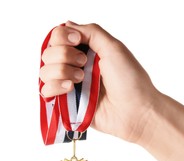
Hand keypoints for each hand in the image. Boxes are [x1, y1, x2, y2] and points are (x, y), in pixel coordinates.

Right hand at [39, 21, 159, 142]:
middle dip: (63, 55)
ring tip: (81, 80)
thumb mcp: (114, 48)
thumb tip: (68, 25)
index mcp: (88, 52)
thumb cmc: (130, 80)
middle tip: (84, 64)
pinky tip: (70, 89)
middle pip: (49, 53)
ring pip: (45, 71)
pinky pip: (46, 91)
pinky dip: (54, 87)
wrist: (136, 111)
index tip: (77, 42)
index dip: (62, 37)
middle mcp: (77, 67)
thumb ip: (91, 32)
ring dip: (61, 71)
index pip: (58, 37)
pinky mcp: (69, 104)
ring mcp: (72, 86)